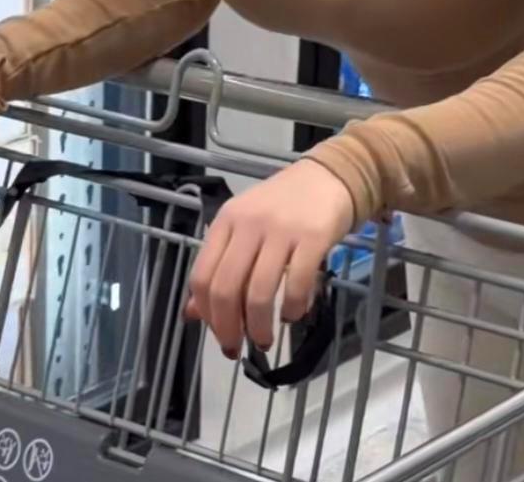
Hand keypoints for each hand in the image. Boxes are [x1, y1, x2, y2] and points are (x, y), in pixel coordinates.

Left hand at [185, 158, 354, 357]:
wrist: (330, 175)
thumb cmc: (284, 205)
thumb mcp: (244, 226)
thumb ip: (220, 265)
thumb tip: (193, 313)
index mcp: (227, 220)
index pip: (202, 276)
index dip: (207, 314)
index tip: (220, 333)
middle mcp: (250, 223)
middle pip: (226, 288)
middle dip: (228, 329)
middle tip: (237, 348)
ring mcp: (282, 229)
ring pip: (258, 293)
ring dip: (259, 328)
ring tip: (265, 339)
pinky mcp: (313, 237)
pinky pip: (296, 285)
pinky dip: (292, 309)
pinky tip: (294, 314)